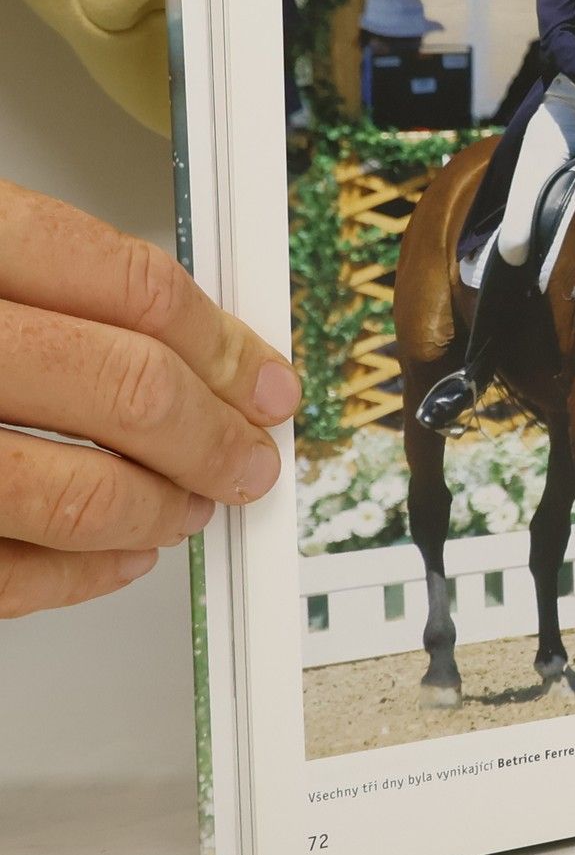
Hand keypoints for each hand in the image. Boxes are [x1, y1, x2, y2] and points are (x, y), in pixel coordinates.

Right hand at [0, 181, 300, 615]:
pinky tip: (121, 552)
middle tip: (255, 455)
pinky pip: (7, 573)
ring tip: (193, 502)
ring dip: (164, 506)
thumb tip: (202, 338)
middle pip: (129, 390)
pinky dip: (80, 574)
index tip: (269, 377)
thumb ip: (65, 280)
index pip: (134, 288)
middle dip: (219, 435)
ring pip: (77, 494)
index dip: (226, 343)